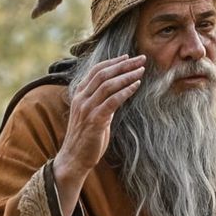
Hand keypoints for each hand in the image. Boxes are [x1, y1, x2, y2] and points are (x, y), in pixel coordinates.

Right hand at [54, 54, 145, 178]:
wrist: (74, 158)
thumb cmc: (86, 137)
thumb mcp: (93, 114)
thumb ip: (102, 102)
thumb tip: (118, 93)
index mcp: (80, 94)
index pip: (96, 70)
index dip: (113, 62)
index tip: (128, 57)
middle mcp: (81, 98)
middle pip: (103, 74)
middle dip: (124, 64)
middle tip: (141, 59)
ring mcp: (87, 108)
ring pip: (108, 85)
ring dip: (127, 75)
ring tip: (141, 70)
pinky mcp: (94, 120)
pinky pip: (112, 101)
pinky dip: (125, 91)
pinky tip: (136, 86)